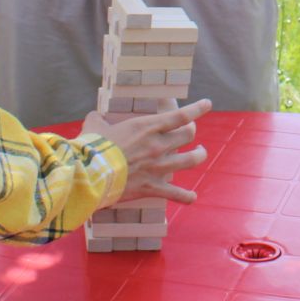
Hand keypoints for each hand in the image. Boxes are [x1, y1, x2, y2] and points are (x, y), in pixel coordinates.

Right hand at [79, 97, 210, 202]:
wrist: (92, 175)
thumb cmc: (93, 148)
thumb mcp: (94, 127)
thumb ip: (97, 120)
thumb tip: (94, 117)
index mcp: (146, 127)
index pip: (180, 115)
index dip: (197, 109)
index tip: (207, 104)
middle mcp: (158, 145)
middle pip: (188, 135)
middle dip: (193, 132)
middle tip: (191, 132)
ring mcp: (159, 167)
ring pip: (191, 160)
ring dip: (199, 155)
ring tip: (200, 152)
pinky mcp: (153, 187)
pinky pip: (177, 194)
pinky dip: (187, 196)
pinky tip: (193, 197)